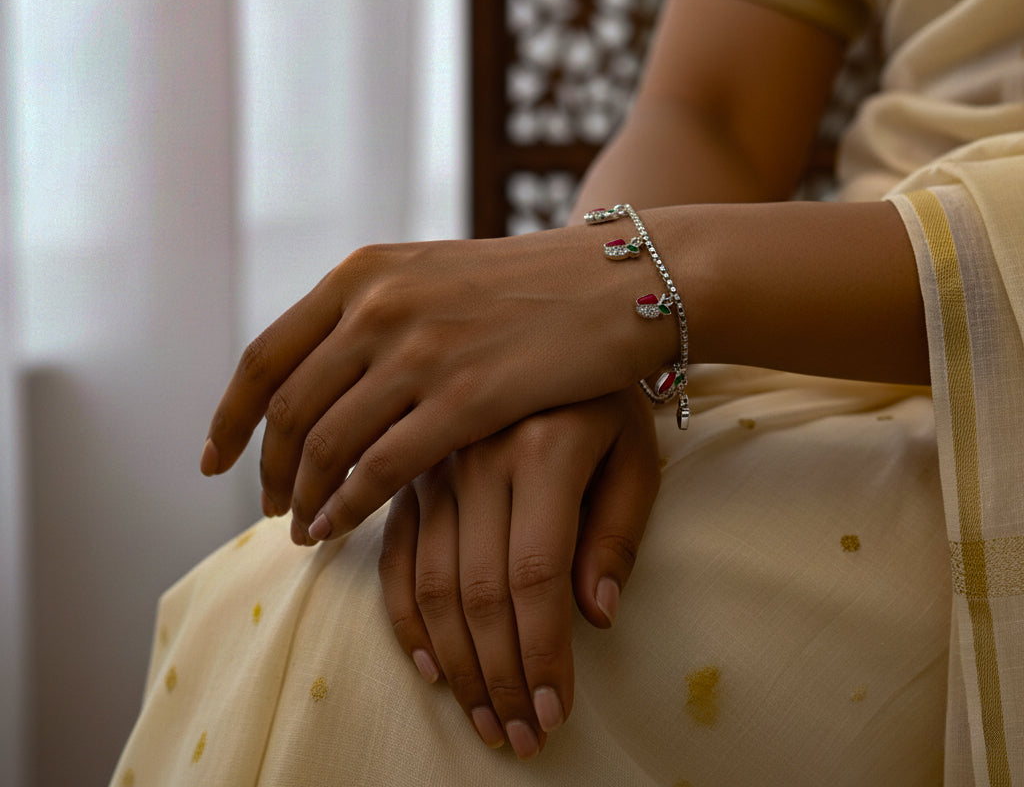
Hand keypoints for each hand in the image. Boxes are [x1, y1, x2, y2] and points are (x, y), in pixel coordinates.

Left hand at [201, 228, 675, 541]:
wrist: (613, 282)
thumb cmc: (526, 286)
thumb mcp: (431, 275)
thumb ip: (371, 311)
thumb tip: (317, 367)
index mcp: (363, 275)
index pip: (265, 357)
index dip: (229, 418)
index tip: (214, 460)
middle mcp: (379, 307)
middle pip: (288, 409)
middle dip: (267, 470)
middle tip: (270, 506)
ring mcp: (422, 351)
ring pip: (327, 444)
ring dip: (304, 497)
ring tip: (303, 528)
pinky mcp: (467, 397)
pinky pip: (381, 468)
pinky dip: (347, 506)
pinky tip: (339, 528)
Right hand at [376, 389, 660, 758]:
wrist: (561, 318)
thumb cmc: (607, 395)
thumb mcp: (635, 451)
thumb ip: (616, 532)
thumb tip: (594, 619)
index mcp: (543, 449)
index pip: (536, 577)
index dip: (541, 656)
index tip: (552, 715)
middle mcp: (478, 455)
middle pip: (478, 589)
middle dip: (498, 676)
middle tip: (516, 737)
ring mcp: (435, 459)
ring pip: (429, 579)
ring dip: (454, 660)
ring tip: (480, 717)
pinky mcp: (409, 464)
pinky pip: (392, 549)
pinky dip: (402, 612)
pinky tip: (425, 661)